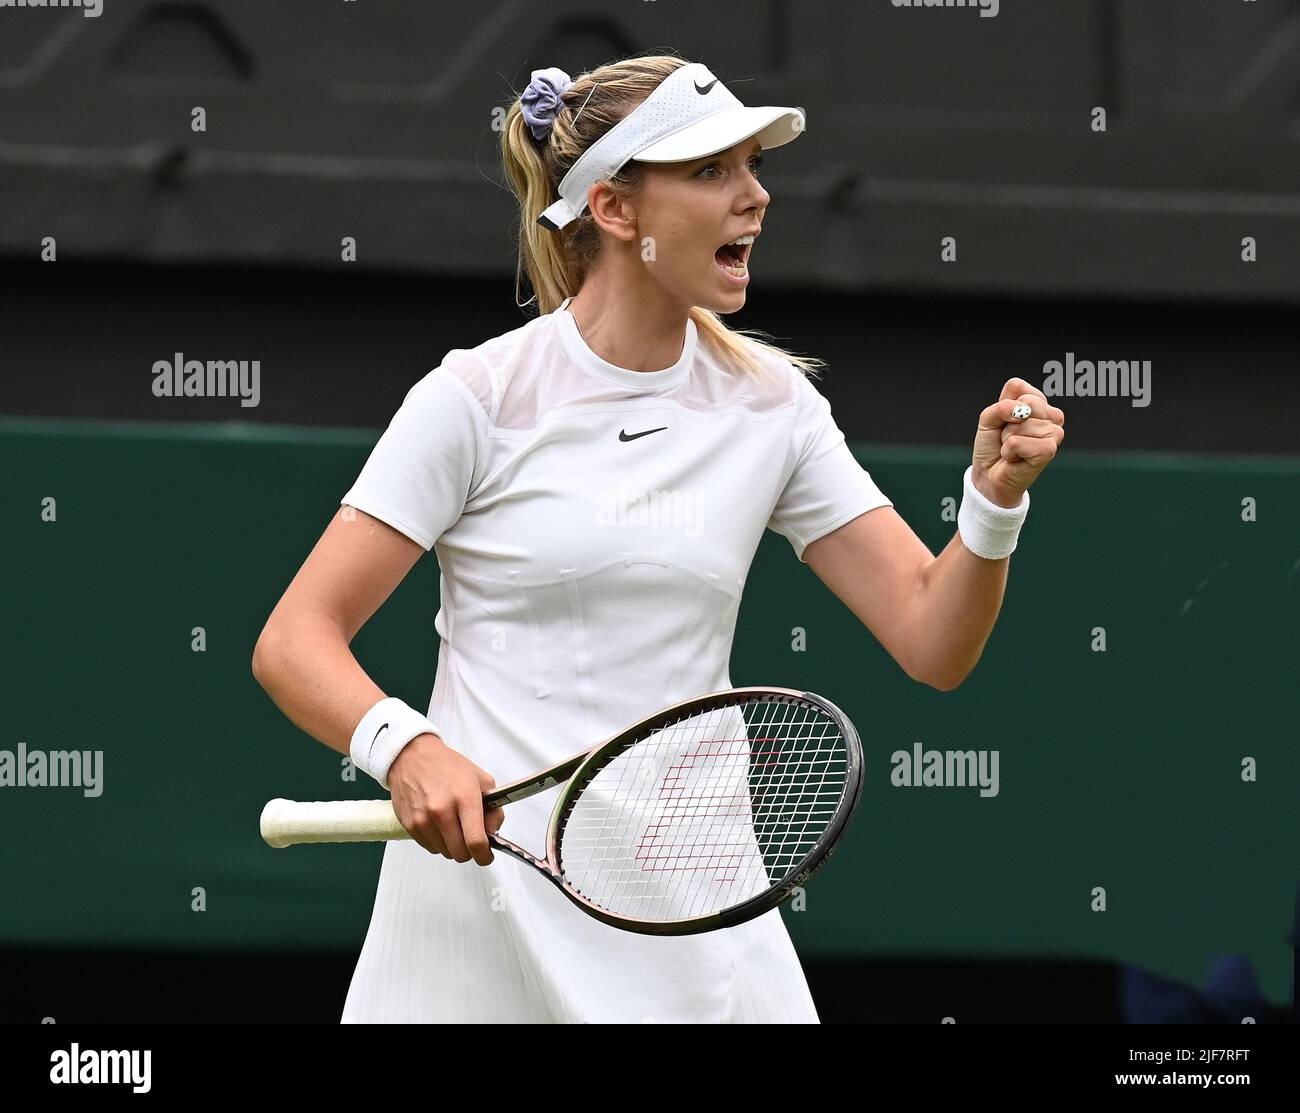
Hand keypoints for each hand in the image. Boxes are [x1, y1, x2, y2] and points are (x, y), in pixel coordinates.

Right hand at [387, 733, 505, 864]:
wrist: (412, 756)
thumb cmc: (447, 765)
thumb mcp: (481, 779)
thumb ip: (493, 809)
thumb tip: (494, 833)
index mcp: (464, 798)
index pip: (476, 841)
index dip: (484, 855)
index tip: (486, 855)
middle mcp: (442, 811)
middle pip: (461, 853)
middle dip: (470, 851)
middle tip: (471, 839)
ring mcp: (423, 819)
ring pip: (445, 853)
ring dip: (453, 846)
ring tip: (454, 826)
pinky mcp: (410, 825)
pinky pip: (430, 848)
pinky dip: (438, 842)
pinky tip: (439, 824)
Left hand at [971, 377, 1064, 506]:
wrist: (989, 475)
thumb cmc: (992, 445)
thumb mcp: (988, 418)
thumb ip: (1002, 406)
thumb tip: (1022, 411)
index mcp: (1039, 403)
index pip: (1017, 386)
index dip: (1002, 405)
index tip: (1004, 422)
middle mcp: (1052, 416)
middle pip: (1024, 403)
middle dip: (1006, 422)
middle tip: (1007, 437)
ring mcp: (1054, 433)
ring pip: (1022, 424)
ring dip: (1007, 439)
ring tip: (1012, 448)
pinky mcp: (1049, 450)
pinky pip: (1019, 442)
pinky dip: (1009, 450)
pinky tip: (1015, 458)